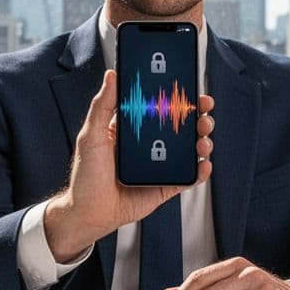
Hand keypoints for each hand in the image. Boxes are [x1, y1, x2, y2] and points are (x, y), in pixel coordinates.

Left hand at [43, 69, 214, 261]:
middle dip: (197, 118)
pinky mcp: (165, 186)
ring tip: (202, 140)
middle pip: (181, 127)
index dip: (178, 98)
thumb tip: (111, 76)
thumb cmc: (86, 176)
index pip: (160, 108)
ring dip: (202, 141)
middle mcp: (150, 145)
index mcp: (133, 129)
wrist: (88, 213)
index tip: (191, 89)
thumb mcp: (91, 136)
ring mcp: (160, 166)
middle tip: (203, 113)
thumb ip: (102, 106)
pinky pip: (188, 177)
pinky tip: (203, 165)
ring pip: (189, 150)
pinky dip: (200, 171)